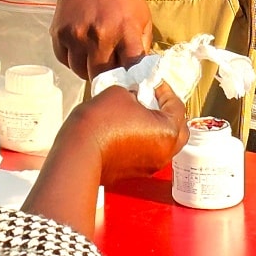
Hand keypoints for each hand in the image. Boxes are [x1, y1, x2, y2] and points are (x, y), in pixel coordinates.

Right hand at [52, 0, 152, 79]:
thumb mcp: (141, 13)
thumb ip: (142, 43)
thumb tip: (140, 71)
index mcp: (126, 31)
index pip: (131, 69)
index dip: (131, 79)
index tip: (131, 81)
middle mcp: (100, 36)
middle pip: (102, 76)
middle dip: (108, 77)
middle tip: (110, 69)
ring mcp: (76, 36)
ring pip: (80, 71)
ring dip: (87, 69)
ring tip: (94, 55)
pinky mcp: (59, 33)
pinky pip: (64, 60)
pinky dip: (72, 58)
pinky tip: (80, 46)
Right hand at [58, 85, 189, 185]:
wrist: (79, 152)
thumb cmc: (100, 123)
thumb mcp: (121, 93)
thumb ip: (136, 93)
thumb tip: (136, 97)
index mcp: (168, 132)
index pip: (176, 105)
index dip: (164, 90)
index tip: (153, 82)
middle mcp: (164, 152)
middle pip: (176, 129)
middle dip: (166, 111)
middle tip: (152, 98)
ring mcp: (150, 165)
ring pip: (162, 143)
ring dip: (154, 127)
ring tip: (137, 111)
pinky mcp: (134, 172)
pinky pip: (146, 152)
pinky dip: (143, 139)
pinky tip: (126, 127)